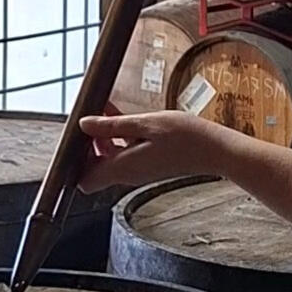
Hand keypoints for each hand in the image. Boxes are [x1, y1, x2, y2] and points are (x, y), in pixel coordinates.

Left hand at [79, 110, 230, 191]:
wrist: (215, 150)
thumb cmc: (185, 137)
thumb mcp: (146, 124)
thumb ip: (113, 126)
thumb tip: (85, 125)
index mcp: (123, 167)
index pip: (85, 180)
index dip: (75, 161)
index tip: (77, 136)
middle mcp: (128, 174)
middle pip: (95, 168)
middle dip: (90, 144)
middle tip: (95, 117)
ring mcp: (139, 170)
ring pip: (110, 159)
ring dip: (106, 138)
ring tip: (110, 111)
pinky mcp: (149, 164)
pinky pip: (126, 154)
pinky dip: (121, 139)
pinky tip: (129, 119)